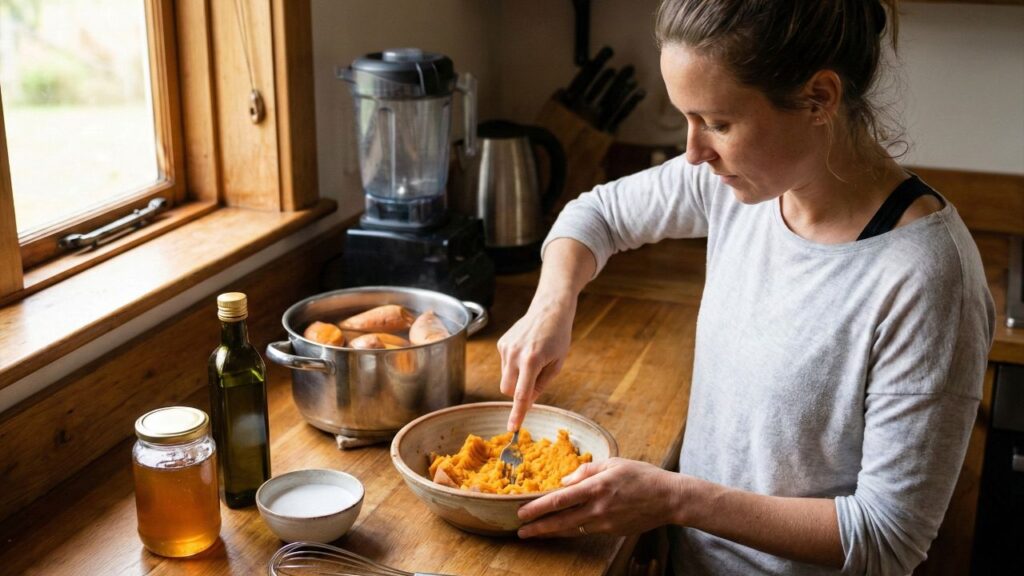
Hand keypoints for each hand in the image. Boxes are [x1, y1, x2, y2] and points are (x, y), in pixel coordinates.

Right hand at [497, 294, 575, 429]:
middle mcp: (514, 354)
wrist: (549, 309)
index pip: (521, 394)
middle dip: (518, 392)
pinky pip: (505, 365)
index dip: (517, 413)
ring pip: (505, 378)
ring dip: (517, 377)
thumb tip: (527, 402)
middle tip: (535, 381)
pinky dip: (514, 365)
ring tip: (533, 359)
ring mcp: (505, 348)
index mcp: (532, 361)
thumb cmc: (558, 337)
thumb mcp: (557, 364)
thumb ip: (541, 385)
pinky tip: (526, 351)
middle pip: (507, 389)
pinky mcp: (501, 343)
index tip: (511, 428)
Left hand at [516, 458, 685, 537]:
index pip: (560, 499)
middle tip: (520, 531)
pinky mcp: (612, 532)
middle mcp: (598, 508)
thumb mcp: (612, 463)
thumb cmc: (641, 475)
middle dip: (538, 528)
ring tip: (535, 534)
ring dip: (551, 532)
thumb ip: (586, 470)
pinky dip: (571, 531)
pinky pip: (586, 531)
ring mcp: (605, 523)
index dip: (538, 507)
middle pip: (561, 521)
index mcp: (596, 487)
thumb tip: (565, 481)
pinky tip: (560, 530)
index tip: (521, 512)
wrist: (668, 499)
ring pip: (571, 530)